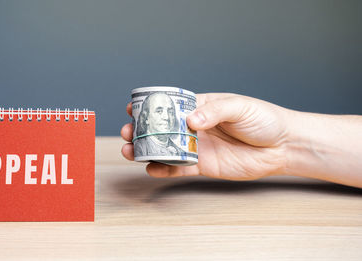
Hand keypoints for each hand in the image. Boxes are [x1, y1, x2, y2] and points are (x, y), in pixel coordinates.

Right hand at [121, 93, 290, 180]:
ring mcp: (197, 147)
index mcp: (201, 107)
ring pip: (165, 149)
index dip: (151, 106)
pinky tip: (151, 168)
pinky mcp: (203, 166)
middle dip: (142, 130)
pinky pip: (178, 168)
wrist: (282, 146)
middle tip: (128, 132)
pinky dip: (163, 169)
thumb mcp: (240, 107)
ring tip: (130, 151)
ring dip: (146, 150)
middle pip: (162, 128)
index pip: (170, 105)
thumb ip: (214, 111)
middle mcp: (195, 127)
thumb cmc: (263, 120)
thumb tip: (190, 120)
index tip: (133, 108)